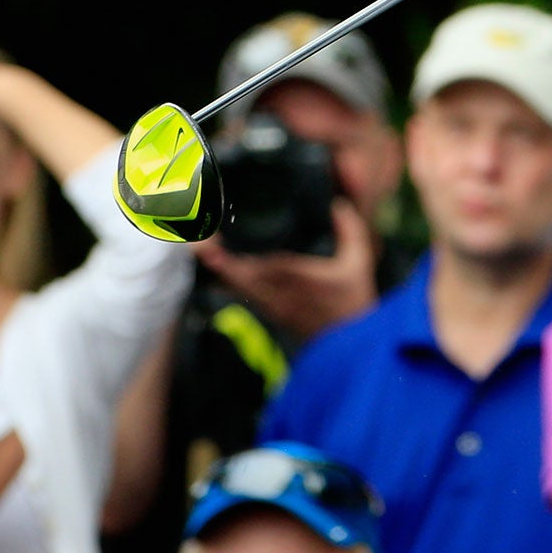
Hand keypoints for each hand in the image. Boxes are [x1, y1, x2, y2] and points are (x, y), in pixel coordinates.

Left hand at [198, 199, 379, 338]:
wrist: (348, 348)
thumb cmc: (352, 304)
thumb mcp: (358, 263)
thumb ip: (350, 230)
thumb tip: (338, 204)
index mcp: (292, 278)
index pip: (250, 266)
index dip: (223, 258)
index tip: (205, 244)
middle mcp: (274, 292)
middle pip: (233, 275)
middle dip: (212, 258)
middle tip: (193, 238)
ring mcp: (270, 304)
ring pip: (235, 284)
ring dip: (218, 267)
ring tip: (200, 246)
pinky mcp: (271, 311)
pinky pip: (243, 292)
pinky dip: (229, 277)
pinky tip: (220, 265)